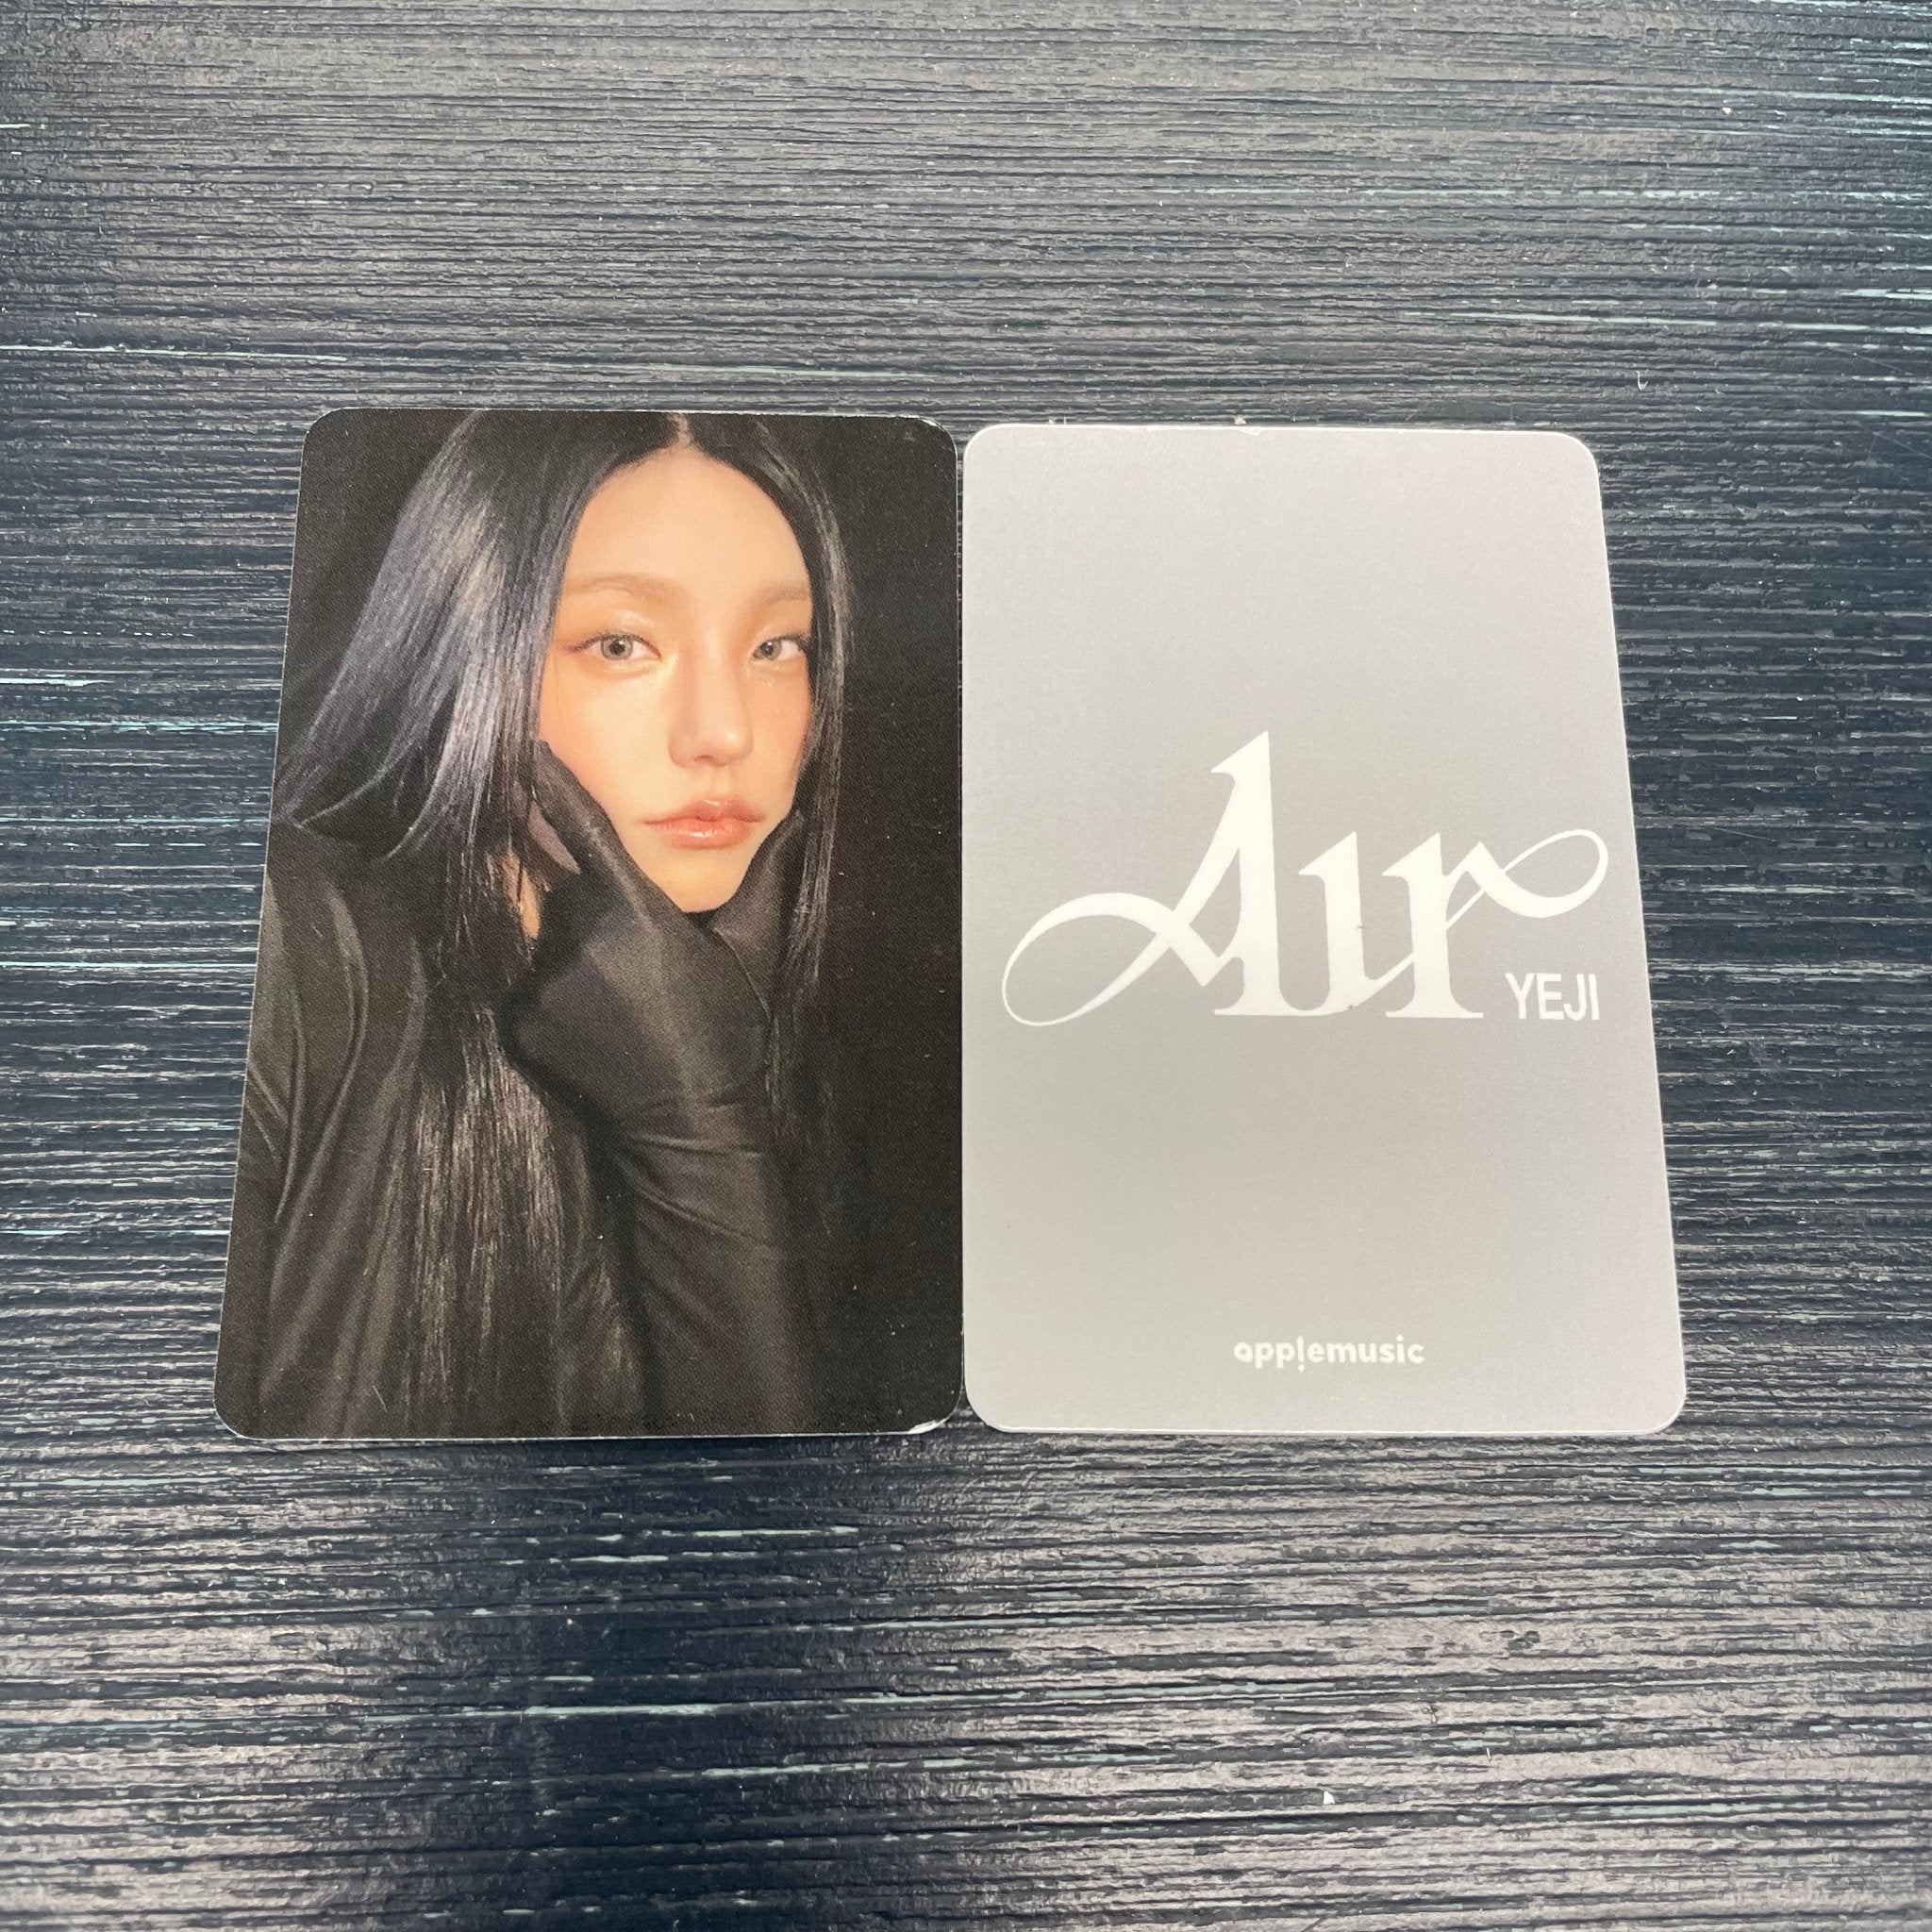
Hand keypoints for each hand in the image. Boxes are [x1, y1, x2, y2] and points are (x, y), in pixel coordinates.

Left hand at [508, 747, 818, 1432]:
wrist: (687, 1128)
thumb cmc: (728, 1034)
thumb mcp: (753, 951)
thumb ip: (766, 875)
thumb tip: (797, 815)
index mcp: (637, 912)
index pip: (580, 824)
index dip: (545, 780)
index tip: (517, 743)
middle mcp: (582, 939)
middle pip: (564, 885)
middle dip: (588, 899)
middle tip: (631, 951)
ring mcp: (546, 983)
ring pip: (548, 937)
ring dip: (578, 952)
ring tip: (627, 1006)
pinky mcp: (524, 1022)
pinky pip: (532, 986)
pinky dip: (559, 997)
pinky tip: (603, 1032)